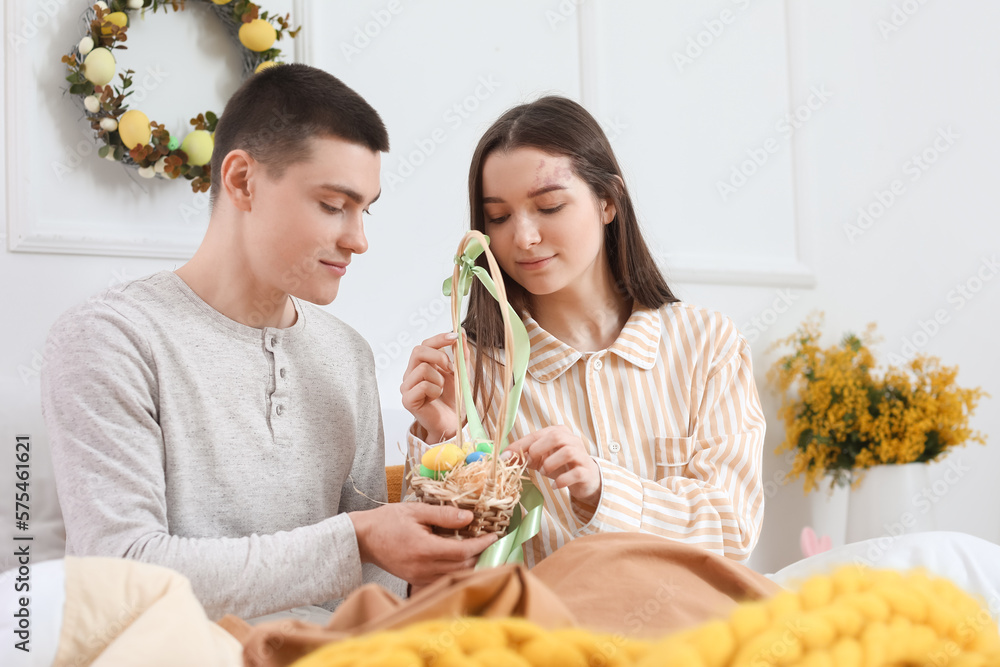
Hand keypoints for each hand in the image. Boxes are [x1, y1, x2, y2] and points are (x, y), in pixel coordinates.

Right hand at [349, 503, 497, 587]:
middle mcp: (423, 567)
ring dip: (471, 564)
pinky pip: (443, 578)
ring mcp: (419, 577)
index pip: (462, 551)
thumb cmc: (388, 521)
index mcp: (424, 549)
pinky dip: (457, 569)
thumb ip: (444, 514)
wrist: (363, 538)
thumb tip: (470, 517)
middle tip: (491, 542)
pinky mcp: (416, 580)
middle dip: (481, 555)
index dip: (481, 544)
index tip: (494, 535)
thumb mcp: (416, 510)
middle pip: (463, 566)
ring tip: (480, 549)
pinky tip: (461, 558)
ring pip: (455, 575)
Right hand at [400, 332, 468, 442]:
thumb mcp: (460, 372)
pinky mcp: (407, 400)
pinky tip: (435, 398)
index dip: (439, 338)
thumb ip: (461, 354)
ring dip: (439, 378)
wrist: (452, 422)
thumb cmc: (453, 398)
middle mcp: (410, 374)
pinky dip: (435, 390)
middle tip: (451, 368)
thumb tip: (462, 332)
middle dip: (439, 356)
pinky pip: (422, 385)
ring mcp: (407, 387)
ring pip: (422, 368)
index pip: (424, 344)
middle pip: (418, 351)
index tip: (455, 336)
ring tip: (441, 389)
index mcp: (421, 365)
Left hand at [505, 426, 601, 504]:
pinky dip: (562, 480)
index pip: (537, 434)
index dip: (520, 445)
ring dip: (550, 464)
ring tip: (544, 472)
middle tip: (532, 462)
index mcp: (559, 432)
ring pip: (567, 452)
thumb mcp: (541, 459)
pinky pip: (575, 473)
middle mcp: (572, 440)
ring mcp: (582, 455)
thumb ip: (525, 457)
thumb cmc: (561, 465)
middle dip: (539, 450)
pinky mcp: (587, 471)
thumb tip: (505, 457)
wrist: (585, 479)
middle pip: (556, 437)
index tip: (506, 456)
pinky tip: (556, 486)